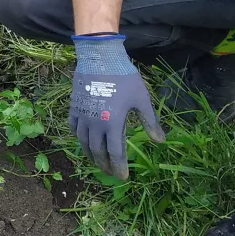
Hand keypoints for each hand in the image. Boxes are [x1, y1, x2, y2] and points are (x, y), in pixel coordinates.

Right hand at [69, 34, 164, 180]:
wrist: (99, 58)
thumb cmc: (124, 77)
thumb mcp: (141, 99)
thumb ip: (149, 121)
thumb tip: (160, 142)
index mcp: (113, 124)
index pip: (115, 153)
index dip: (119, 166)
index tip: (123, 177)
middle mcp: (95, 124)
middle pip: (97, 151)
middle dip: (104, 164)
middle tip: (110, 171)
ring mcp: (82, 116)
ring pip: (83, 142)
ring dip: (90, 154)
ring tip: (97, 160)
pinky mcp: (74, 107)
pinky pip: (74, 128)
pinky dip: (79, 138)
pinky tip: (84, 140)